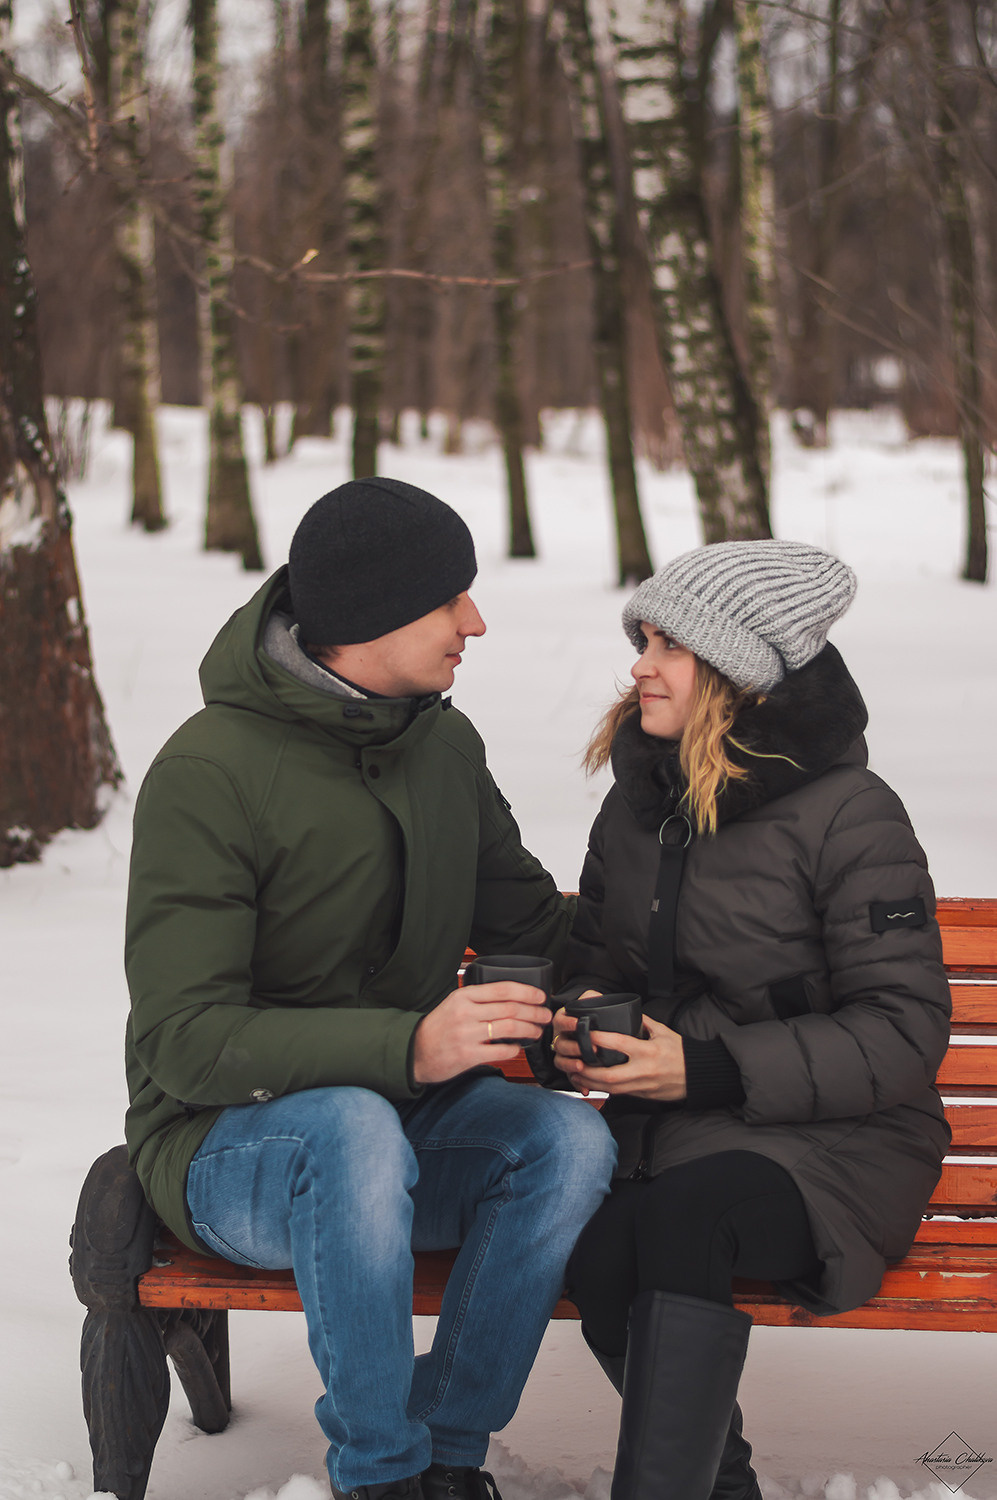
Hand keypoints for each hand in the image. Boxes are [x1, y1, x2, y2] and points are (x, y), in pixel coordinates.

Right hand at [412, 981, 549, 1083]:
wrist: (414, 1052)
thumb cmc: (438, 1028)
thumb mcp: (454, 1005)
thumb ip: (478, 1000)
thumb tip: (512, 997)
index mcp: (463, 997)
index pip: (502, 989)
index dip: (527, 991)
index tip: (540, 996)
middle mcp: (466, 1013)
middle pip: (511, 1008)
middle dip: (534, 1012)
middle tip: (545, 1015)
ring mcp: (466, 1035)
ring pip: (510, 1028)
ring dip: (529, 1029)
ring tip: (537, 1031)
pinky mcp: (468, 1055)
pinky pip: (501, 1051)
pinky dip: (515, 1049)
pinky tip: (519, 1047)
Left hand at [550, 1010, 686, 1100]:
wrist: (697, 1075)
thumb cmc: (680, 1051)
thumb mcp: (663, 1031)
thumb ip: (643, 1021)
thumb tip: (625, 1010)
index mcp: (648, 1051)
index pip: (619, 1044)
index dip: (599, 1039)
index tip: (586, 1033)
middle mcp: (643, 1070)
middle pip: (609, 1075)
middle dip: (588, 1070)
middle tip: (574, 1061)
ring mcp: (642, 1085)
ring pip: (610, 1089)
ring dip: (590, 1082)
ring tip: (575, 1073)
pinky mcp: (642, 1095)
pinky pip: (618, 1094)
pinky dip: (602, 1089)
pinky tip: (590, 1083)